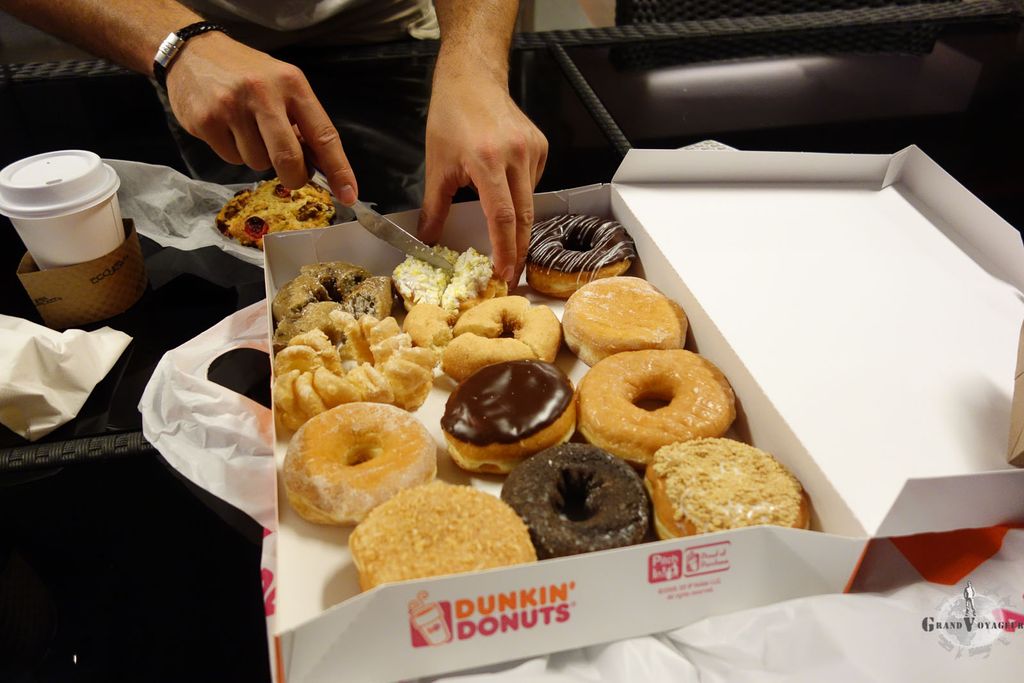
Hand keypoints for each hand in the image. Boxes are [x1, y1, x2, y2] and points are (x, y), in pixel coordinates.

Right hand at [165, 31, 357, 203]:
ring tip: (246, 130)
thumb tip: (319, 166)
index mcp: (292, 84)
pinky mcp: (205, 121)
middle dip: (294, 177)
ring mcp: (231, 107)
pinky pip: (231, 159)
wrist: (192, 51)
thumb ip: (301, 121)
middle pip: (289, 159)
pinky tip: (227, 128)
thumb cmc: (247, 73)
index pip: (323, 134)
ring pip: (258, 164)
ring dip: (258, 158)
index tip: (349, 195)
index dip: (338, 169)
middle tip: (292, 174)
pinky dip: (234, 152)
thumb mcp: (282, 84)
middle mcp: (263, 93)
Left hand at [418, 73, 547, 284]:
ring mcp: (533, 150)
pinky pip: (533, 183)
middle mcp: (516, 155)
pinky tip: (506, 189)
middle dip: (519, 249)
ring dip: (517, 221)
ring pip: (529, 200)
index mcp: (488, 161)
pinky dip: (520, 195)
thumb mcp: (437, 165)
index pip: (502, 216)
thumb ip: (435, 207)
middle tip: (512, 274)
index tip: (504, 273)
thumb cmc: (450, 117)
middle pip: (524, 216)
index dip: (505, 249)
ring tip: (504, 233)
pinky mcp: (541, 146)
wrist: (472, 79)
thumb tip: (428, 240)